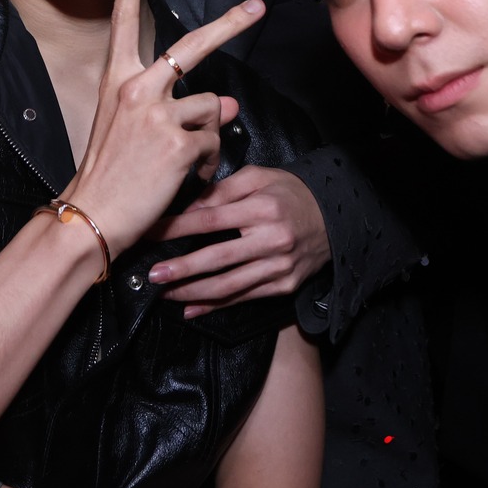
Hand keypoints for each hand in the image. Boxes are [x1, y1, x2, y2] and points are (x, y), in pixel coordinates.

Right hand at [61, 0, 261, 256]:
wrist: (92, 216)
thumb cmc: (108, 174)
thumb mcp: (133, 131)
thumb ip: (177, 110)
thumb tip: (229, 102)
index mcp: (117, 80)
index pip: (124, 23)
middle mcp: (137, 88)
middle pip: (193, 45)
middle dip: (231, 23)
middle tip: (258, 6)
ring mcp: (159, 113)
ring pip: (212, 108)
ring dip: (208, 136)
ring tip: (184, 162)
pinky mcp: (178, 142)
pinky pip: (213, 144)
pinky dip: (209, 164)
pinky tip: (189, 179)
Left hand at [148, 167, 330, 317]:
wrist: (335, 218)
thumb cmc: (290, 193)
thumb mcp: (259, 178)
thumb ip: (222, 190)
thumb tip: (188, 208)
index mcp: (263, 209)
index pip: (211, 219)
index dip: (178, 228)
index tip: (152, 233)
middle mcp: (271, 240)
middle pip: (218, 258)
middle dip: (182, 268)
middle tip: (153, 274)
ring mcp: (279, 267)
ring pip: (229, 285)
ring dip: (193, 292)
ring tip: (166, 293)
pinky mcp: (284, 286)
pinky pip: (244, 298)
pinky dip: (216, 306)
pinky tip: (191, 309)